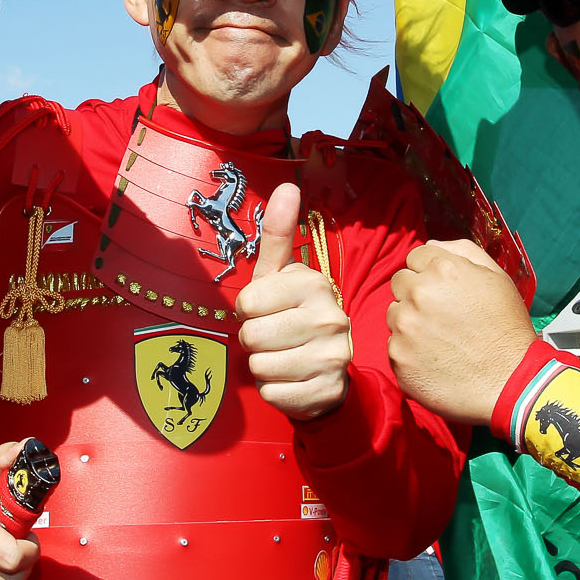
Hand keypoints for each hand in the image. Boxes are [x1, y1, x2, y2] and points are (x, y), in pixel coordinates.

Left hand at [236, 184, 350, 420]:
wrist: (328, 371)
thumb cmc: (292, 316)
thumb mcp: (281, 276)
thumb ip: (279, 234)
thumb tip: (286, 185)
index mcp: (314, 284)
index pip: (247, 303)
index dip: (249, 311)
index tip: (268, 311)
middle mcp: (329, 318)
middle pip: (251, 337)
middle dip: (254, 341)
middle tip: (275, 337)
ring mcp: (332, 357)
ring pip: (259, 367)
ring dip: (263, 366)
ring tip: (284, 357)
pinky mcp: (327, 392)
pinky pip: (272, 394)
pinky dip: (274, 391)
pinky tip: (292, 380)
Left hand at [387, 239, 537, 425]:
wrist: (510, 383)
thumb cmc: (507, 330)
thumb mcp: (497, 278)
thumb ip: (462, 252)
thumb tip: (431, 244)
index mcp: (443, 270)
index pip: (415, 257)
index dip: (430, 274)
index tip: (445, 292)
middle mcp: (418, 294)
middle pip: (400, 283)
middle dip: (416, 294)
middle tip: (443, 316)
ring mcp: (405, 327)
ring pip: (394, 314)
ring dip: (410, 322)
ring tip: (441, 339)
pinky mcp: (397, 357)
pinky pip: (394, 345)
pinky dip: (410, 351)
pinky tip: (435, 359)